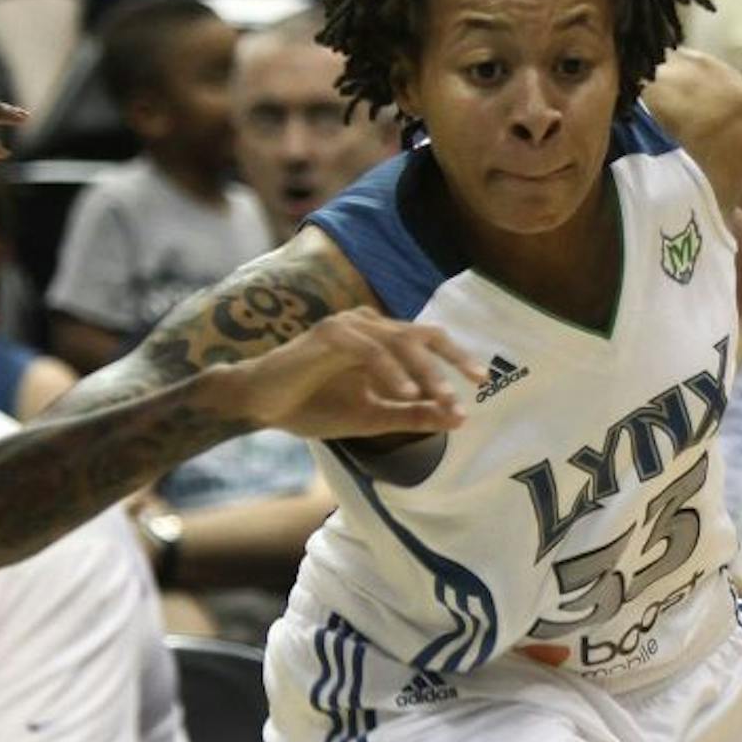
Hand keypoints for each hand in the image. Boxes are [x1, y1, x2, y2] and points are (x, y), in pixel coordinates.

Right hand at [221, 307, 484, 439]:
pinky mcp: (328, 334)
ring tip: (440, 399)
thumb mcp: (373, 416)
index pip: (427, 340)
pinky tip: (404, 393)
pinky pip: (369, 349)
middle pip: (420, 335)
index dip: (456, 357)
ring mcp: (347, 325)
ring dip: (423, 372)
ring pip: (398, 341)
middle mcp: (367, 324)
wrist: (261, 406)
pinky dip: (390, 371)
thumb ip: (412, 414)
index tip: (480, 382)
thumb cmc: (312, 406)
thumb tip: (459, 418)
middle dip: (448, 362)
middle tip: (468, 389)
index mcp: (379, 338)